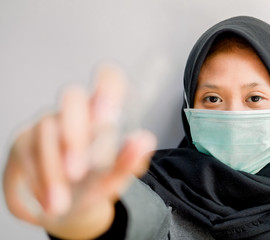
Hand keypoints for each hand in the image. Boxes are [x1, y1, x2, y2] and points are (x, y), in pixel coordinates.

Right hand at [3, 65, 156, 238]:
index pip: (109, 79)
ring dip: (53, 171)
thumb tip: (145, 141)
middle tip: (77, 173)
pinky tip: (48, 199)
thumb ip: (130, 160)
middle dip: (74, 135)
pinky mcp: (24, 141)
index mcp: (104, 114)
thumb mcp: (115, 176)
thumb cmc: (95, 182)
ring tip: (61, 204)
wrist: (67, 208)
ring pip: (46, 129)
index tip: (107, 119)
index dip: (108, 89)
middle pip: (72, 97)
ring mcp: (47, 123)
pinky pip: (27, 153)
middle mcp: (76, 111)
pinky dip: (38, 180)